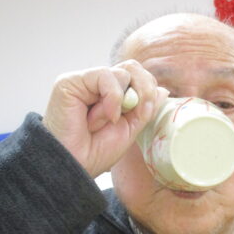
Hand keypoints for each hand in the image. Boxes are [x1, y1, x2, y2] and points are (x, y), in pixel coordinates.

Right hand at [43, 61, 168, 177]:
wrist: (73, 166)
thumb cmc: (95, 152)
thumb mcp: (129, 130)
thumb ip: (145, 110)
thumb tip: (162, 90)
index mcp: (111, 95)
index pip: (138, 77)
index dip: (148, 91)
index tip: (145, 113)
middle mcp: (98, 86)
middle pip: (132, 67)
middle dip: (145, 89)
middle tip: (140, 111)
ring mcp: (85, 82)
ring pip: (122, 72)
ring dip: (122, 101)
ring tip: (109, 121)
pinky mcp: (71, 82)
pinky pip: (104, 76)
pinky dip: (112, 97)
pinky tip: (105, 116)